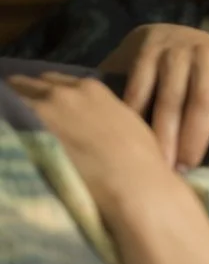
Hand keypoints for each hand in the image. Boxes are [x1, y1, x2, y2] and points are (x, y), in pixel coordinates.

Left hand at [7, 72, 173, 217]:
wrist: (132, 183)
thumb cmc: (141, 157)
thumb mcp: (126, 120)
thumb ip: (101, 111)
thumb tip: (85, 118)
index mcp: (90, 87)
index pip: (52, 80)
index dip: (45, 93)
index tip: (42, 105)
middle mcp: (62, 93)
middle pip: (26, 87)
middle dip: (23, 98)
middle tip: (23, 118)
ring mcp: (41, 113)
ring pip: (10, 103)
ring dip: (11, 115)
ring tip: (14, 131)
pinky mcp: (26, 136)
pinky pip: (5, 125)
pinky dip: (7, 132)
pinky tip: (10, 143)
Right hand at [100, 24, 208, 169]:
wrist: (171, 38)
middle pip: (205, 104)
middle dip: (196, 142)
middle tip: (186, 176)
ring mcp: (176, 52)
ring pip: (170, 100)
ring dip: (165, 137)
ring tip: (161, 167)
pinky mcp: (145, 52)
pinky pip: (139, 89)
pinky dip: (135, 116)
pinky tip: (131, 142)